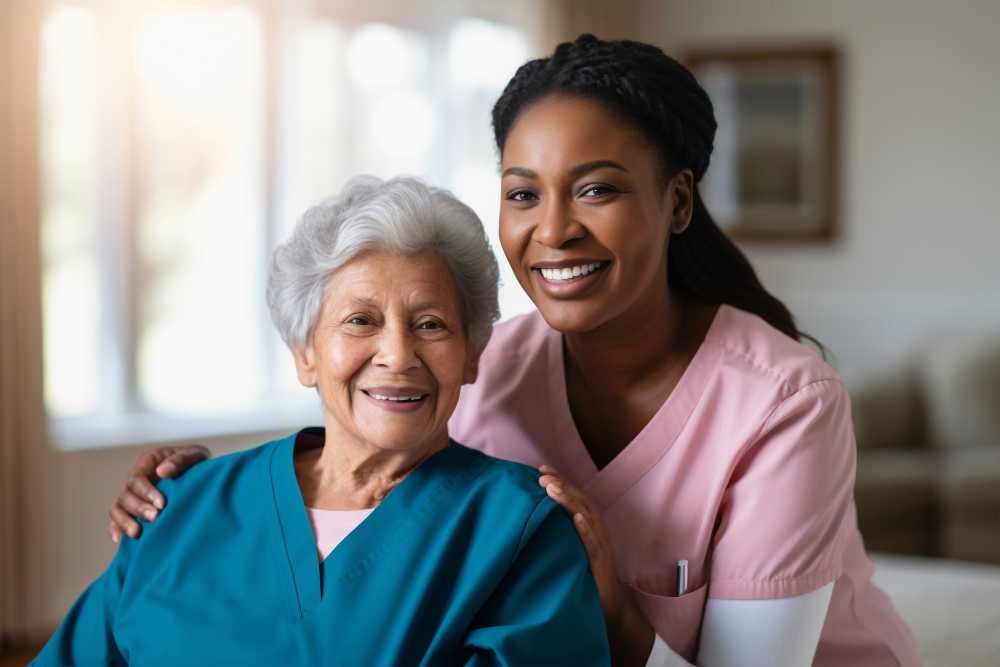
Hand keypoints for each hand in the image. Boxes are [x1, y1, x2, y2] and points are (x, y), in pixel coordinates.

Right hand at [108, 445, 210, 542]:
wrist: (202, 473)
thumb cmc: (196, 461)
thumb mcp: (194, 455)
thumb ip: (180, 460)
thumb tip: (162, 472)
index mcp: (146, 461)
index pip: (136, 477)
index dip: (145, 492)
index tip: (162, 504)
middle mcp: (135, 477)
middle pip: (125, 494)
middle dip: (138, 508)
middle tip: (155, 518)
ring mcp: (133, 493)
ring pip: (118, 507)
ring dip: (125, 521)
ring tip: (137, 533)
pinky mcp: (133, 507)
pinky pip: (119, 518)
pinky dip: (116, 528)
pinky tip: (119, 540)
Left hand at [539, 465, 654, 665]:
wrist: (609, 606)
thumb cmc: (586, 575)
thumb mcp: (571, 548)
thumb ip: (560, 532)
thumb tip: (534, 517)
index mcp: (589, 524)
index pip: (574, 496)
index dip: (560, 481)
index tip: (541, 469)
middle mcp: (596, 530)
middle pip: (580, 501)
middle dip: (561, 485)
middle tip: (541, 475)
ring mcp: (600, 545)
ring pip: (586, 517)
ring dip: (570, 501)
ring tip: (553, 488)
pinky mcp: (601, 562)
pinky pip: (593, 544)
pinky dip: (586, 530)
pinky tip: (577, 518)